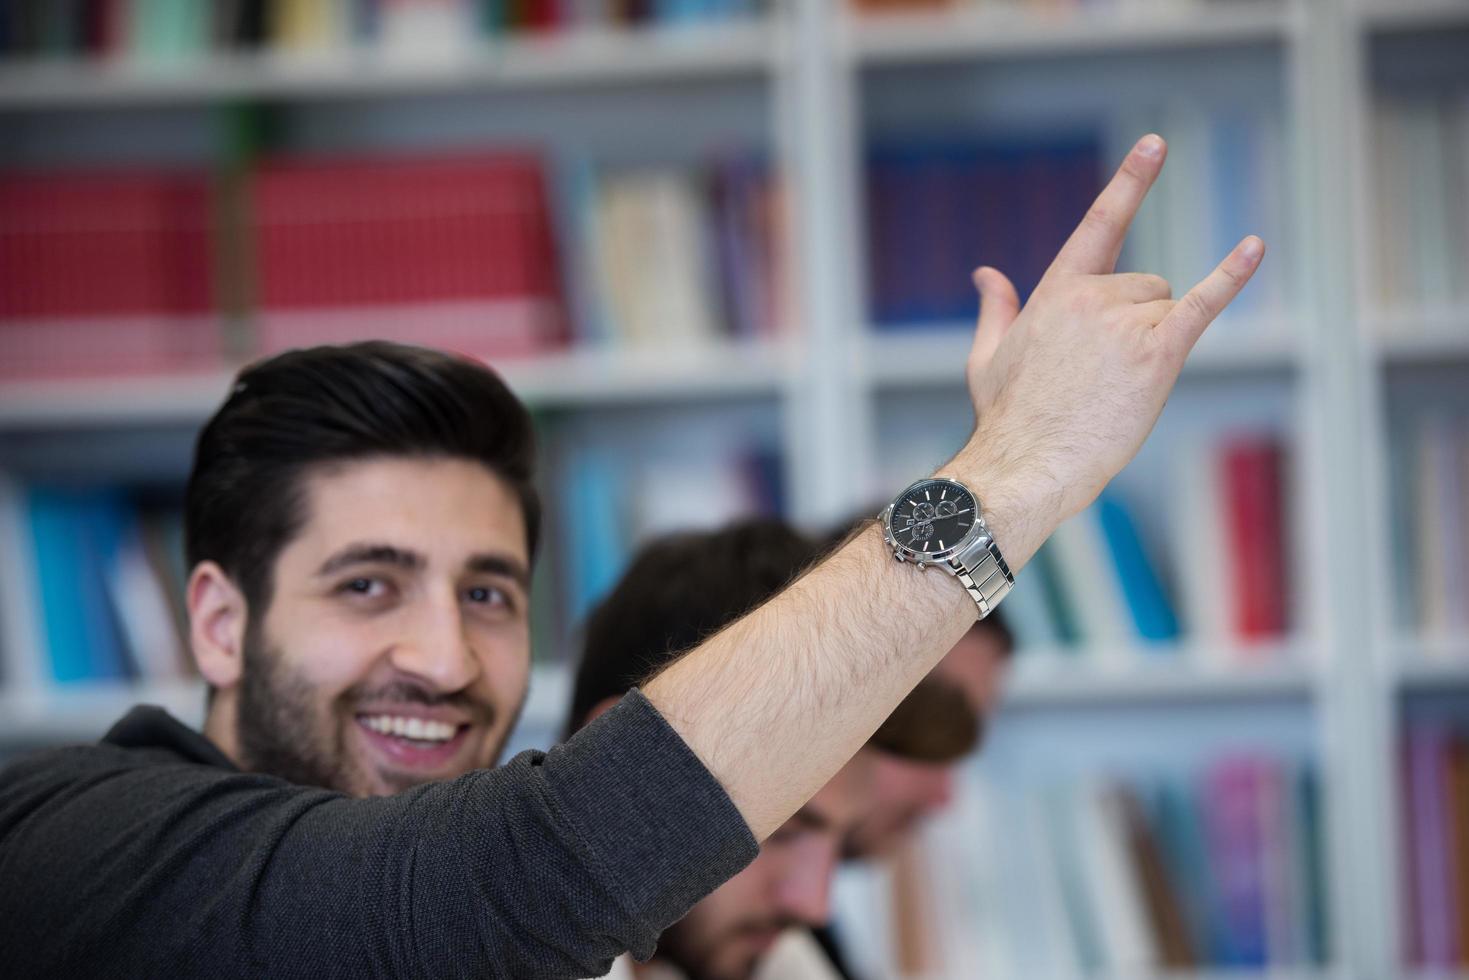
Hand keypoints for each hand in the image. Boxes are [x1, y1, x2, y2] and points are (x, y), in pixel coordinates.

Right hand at [949, 134, 1264, 566]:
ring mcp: (1127, 321)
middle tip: (1103, 375)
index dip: (1130, 181)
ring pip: (1167, 308)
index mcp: (1056, 291)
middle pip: (1146, 285)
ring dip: (1153, 343)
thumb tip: (985, 274)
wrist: (1025, 462)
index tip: (1156, 144)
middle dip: (1136, 323)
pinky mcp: (1158, 353)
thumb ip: (996, 309)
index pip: (1101, 223)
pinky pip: (1204, 304)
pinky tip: (1254, 246)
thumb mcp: (986, 356)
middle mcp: (1094, 296)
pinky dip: (1231, 276)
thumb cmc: (1005, 418)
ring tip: (1115, 388)